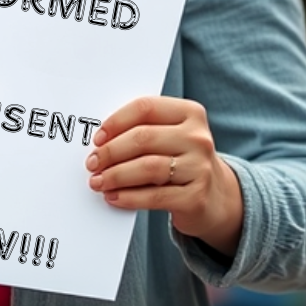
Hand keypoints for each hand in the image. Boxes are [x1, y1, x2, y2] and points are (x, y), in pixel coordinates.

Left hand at [86, 96, 243, 256]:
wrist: (214, 196)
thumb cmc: (179, 161)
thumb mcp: (168, 139)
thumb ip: (141, 132)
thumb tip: (99, 143)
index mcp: (190, 113)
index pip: (145, 108)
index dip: (116, 122)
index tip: (97, 138)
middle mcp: (198, 137)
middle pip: (143, 138)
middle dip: (110, 152)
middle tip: (91, 163)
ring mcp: (199, 167)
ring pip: (147, 167)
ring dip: (115, 176)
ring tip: (97, 182)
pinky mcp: (196, 197)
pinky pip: (154, 196)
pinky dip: (128, 197)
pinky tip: (113, 197)